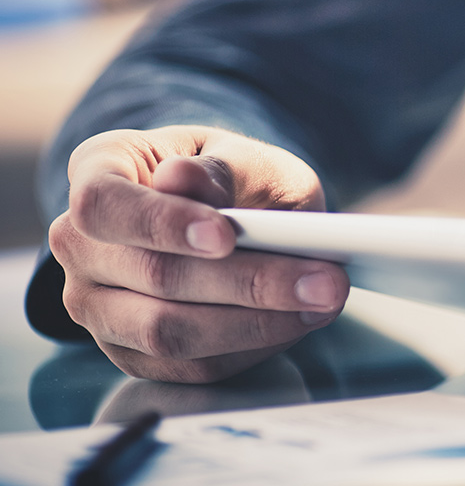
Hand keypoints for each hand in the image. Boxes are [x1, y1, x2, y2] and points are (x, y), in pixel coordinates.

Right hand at [47, 126, 349, 382]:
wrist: (236, 211)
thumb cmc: (234, 176)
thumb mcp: (241, 156)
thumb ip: (219, 169)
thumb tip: (180, 180)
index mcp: (96, 172)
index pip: (104, 205)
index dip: (161, 224)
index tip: (225, 235)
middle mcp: (81, 244)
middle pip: (152, 276)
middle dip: (247, 282)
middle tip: (326, 279)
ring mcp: (97, 304)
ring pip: (168, 332)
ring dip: (256, 323)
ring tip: (324, 300)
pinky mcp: (132, 352)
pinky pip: (189, 366)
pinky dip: (251, 346)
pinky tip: (299, 321)